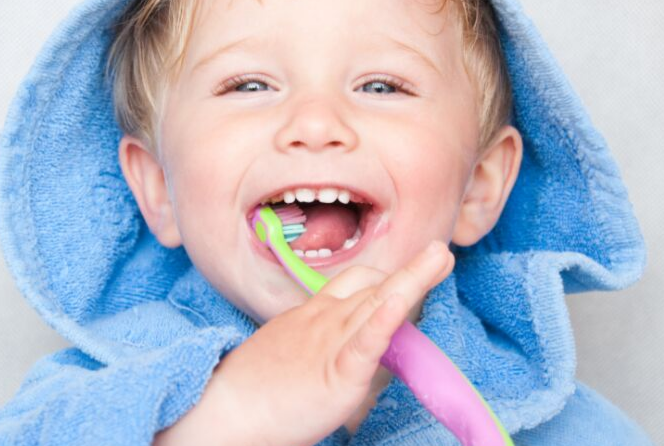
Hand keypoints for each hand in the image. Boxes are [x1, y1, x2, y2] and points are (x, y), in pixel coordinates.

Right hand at [156, 241, 453, 445]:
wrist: (223, 411)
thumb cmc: (250, 391)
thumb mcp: (289, 358)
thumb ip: (320, 353)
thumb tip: (346, 364)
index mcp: (310, 316)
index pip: (353, 285)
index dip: (384, 276)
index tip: (413, 268)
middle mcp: (323, 320)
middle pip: (370, 286)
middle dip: (410, 270)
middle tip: (440, 253)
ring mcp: (329, 343)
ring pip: (375, 302)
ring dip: (411, 279)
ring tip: (439, 258)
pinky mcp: (337, 374)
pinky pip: (364, 343)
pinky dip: (384, 321)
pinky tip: (399, 304)